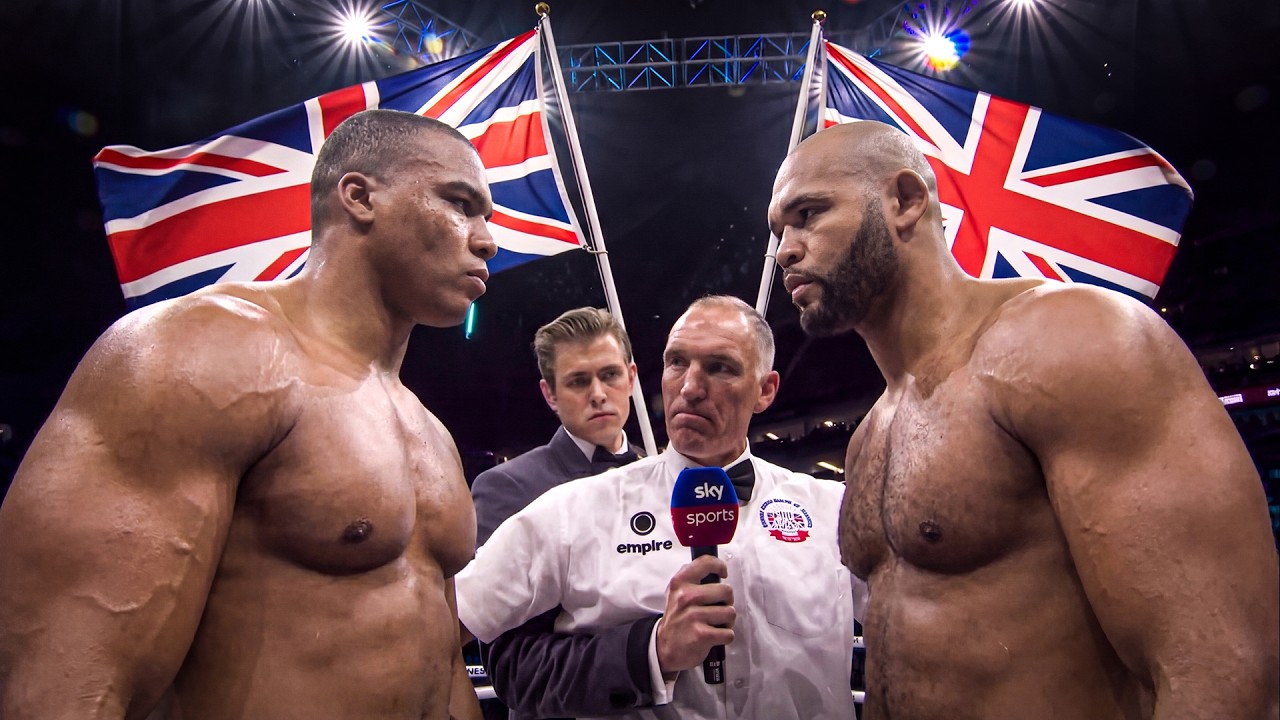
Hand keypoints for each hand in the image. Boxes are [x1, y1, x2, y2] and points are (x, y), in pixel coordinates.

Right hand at [655, 554, 734, 674]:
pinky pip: (728, 633)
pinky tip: (714, 636)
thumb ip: (691, 577)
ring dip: (727, 621)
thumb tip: (712, 566)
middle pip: (726, 591)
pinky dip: (725, 636)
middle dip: (726, 602)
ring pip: (730, 612)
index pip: (706, 563)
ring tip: (715, 623)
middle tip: (717, 608)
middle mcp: (686, 597)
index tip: (722, 573)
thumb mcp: (675, 592)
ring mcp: (694, 616)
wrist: (664, 648)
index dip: (719, 566)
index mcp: (680, 583)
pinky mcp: (702, 635)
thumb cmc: (676, 619)